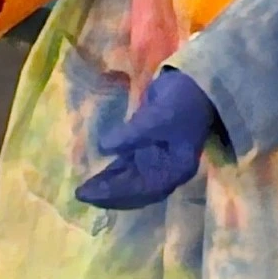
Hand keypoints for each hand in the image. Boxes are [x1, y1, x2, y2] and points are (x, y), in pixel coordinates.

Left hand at [76, 69, 218, 210]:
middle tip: (81, 195)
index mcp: (176, 169)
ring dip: (108, 186)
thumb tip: (103, 147)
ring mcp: (158, 160)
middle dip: (109, 195)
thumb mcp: (157, 117)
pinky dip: (113, 172)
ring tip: (84, 190)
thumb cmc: (182, 100)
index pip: (143, 189)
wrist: (196, 82)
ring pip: (130, 180)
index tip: (89, 194)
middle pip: (135, 191)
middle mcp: (167, 171)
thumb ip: (130, 135)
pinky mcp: (149, 148)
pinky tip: (97, 175)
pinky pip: (128, 166)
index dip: (115, 194)